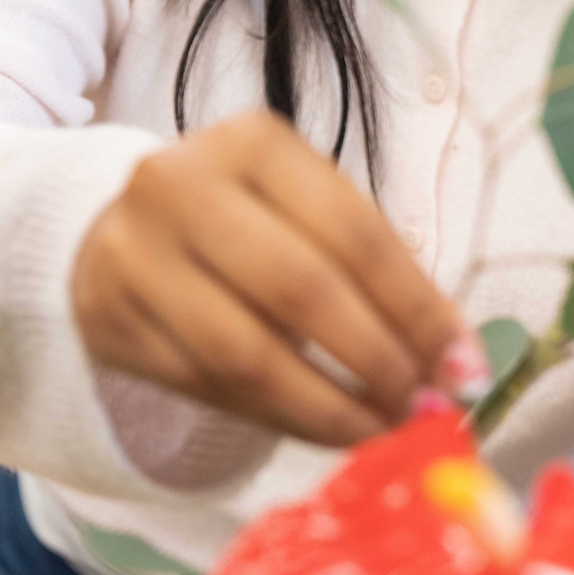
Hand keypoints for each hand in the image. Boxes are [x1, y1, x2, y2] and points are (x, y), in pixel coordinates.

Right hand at [72, 109, 482, 446]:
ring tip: (382, 432)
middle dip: (376, 361)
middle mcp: (183, 188)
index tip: (464, 367)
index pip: (353, 230)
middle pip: (300, 290)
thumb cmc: (241, 217)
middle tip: (423, 409)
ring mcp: (135, 256)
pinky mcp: (109, 323)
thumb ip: (375, 272)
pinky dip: (279, 418)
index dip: (417, 307)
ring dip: (329, 408)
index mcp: (252, 142)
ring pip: (247, 355)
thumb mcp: (305, 208)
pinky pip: (209, 389)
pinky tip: (324, 429)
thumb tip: (456, 363)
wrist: (111, 224)